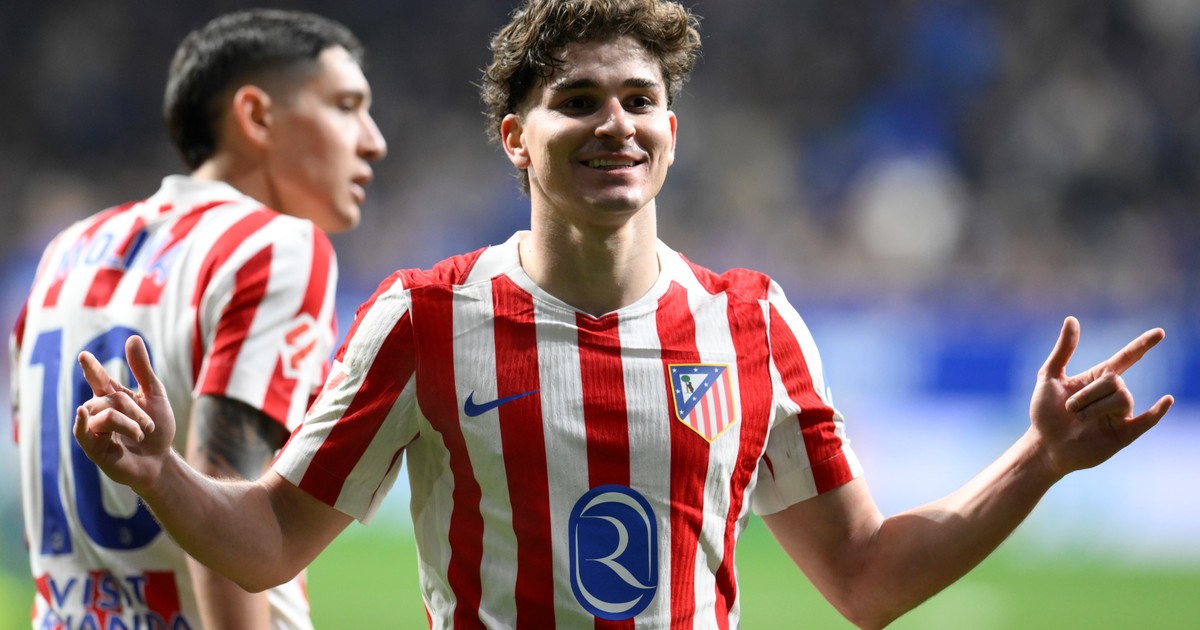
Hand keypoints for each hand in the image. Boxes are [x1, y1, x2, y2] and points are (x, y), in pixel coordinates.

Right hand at [74, 335, 176, 490]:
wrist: (161, 461)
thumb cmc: (158, 430)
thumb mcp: (154, 396)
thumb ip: (142, 369)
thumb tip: (132, 338)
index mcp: (114, 398)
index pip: (99, 380)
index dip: (92, 368)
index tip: (84, 356)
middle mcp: (100, 412)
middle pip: (110, 399)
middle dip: (134, 410)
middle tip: (148, 426)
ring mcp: (95, 430)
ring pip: (104, 415)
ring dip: (128, 423)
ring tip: (142, 435)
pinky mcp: (93, 449)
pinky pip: (83, 432)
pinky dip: (83, 423)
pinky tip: (81, 414)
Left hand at [1030, 317, 1173, 477]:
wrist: (1044, 444)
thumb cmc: (1045, 412)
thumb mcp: (1049, 377)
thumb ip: (1063, 350)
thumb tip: (1072, 319)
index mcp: (1098, 378)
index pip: (1126, 358)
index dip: (1142, 345)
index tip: (1159, 332)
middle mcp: (1113, 394)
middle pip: (1115, 381)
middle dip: (1088, 394)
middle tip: (1069, 408)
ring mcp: (1120, 414)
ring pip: (1122, 399)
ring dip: (1094, 408)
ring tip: (1078, 418)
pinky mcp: (1124, 434)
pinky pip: (1146, 421)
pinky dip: (1157, 412)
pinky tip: (1166, 400)